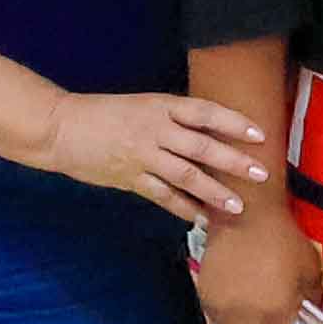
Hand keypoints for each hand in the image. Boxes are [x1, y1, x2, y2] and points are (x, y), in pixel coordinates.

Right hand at [32, 87, 270, 229]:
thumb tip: (215, 133)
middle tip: (262, 174)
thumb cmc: (106, 113)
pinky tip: (201, 218)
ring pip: (185, 175)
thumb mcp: (145, 105)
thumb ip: (176, 118)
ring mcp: (141, 156)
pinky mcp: (128, 178)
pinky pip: (162, 195)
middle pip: (201, 147)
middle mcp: (154, 130)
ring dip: (214, 191)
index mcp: (161, 106)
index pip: (205, 112)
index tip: (260, 135)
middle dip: (234, 162)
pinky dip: (183, 208)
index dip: (234, 123)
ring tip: (238, 205)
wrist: (60, 128)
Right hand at [192, 207, 317, 323]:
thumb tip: (311, 320)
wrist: (246, 216)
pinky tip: (237, 316)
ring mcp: (220, 310)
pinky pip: (214, 322)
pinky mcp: (204, 297)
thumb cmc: (286, 242)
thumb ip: (311, 301)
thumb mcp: (311, 272)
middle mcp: (244, 320)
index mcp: (275, 317)